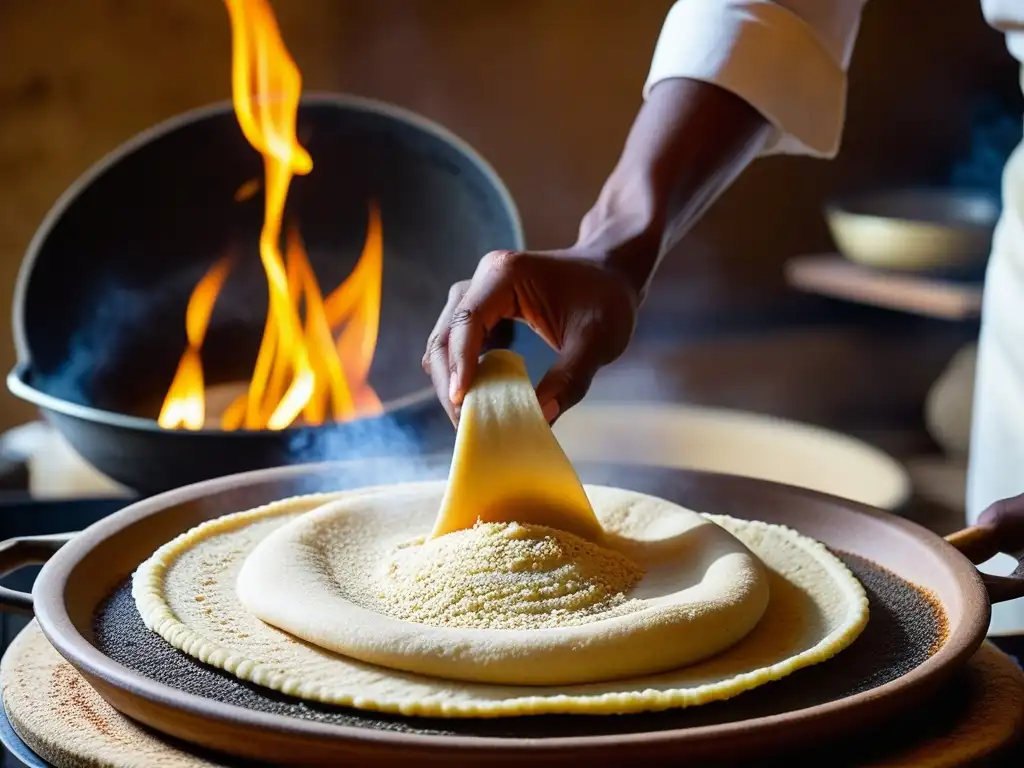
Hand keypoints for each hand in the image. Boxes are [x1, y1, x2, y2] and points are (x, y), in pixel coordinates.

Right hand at [422, 247, 638, 424]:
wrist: (611, 272)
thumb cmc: (607, 299)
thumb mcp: (598, 340)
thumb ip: (571, 378)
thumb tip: (541, 417)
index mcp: (505, 275)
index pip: (468, 321)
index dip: (460, 364)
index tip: (462, 404)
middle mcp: (483, 278)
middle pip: (446, 334)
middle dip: (450, 380)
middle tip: (465, 424)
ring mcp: (478, 292)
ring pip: (445, 339)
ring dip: (451, 379)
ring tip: (468, 416)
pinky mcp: (482, 308)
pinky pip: (457, 342)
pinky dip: (461, 371)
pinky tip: (477, 397)